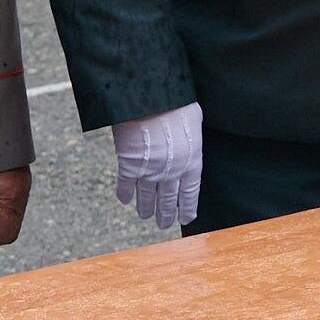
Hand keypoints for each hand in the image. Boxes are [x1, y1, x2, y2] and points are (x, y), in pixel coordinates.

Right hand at [112, 103, 202, 229]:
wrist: (151, 95)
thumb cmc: (176, 103)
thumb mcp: (194, 123)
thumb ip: (190, 141)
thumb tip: (187, 146)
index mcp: (191, 161)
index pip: (190, 193)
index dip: (187, 207)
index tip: (185, 218)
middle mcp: (171, 171)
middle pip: (168, 199)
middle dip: (166, 214)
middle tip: (163, 224)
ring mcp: (149, 170)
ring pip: (147, 197)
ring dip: (146, 208)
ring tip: (146, 216)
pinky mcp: (128, 164)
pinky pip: (126, 185)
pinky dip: (125, 194)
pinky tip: (125, 200)